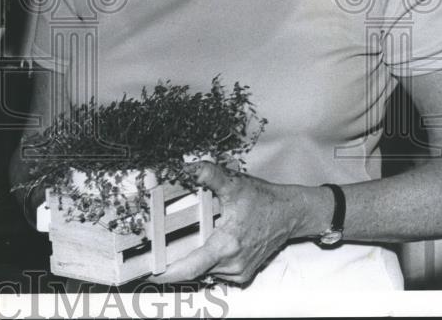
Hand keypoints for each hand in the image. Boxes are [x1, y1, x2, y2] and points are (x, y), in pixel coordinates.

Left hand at [146, 162, 306, 285]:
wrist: (290, 214)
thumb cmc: (264, 200)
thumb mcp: (234, 184)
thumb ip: (209, 174)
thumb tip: (186, 168)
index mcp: (227, 244)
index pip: (192, 267)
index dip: (170, 273)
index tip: (151, 274)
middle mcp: (233, 263)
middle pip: (195, 268)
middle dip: (177, 260)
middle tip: (158, 249)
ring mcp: (240, 271)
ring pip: (206, 270)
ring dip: (195, 258)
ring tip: (188, 239)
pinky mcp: (244, 273)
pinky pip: (218, 271)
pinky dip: (208, 261)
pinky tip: (208, 242)